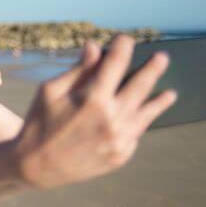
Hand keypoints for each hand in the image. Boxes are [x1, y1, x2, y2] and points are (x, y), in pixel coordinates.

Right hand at [14, 35, 177, 188]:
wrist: (34, 167)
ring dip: (160, 100)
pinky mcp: (120, 156)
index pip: (116, 62)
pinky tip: (147, 116)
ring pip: (147, 113)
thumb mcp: (51, 91)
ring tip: (171, 93)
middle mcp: (111, 118)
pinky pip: (137, 133)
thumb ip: (78, 70)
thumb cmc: (39, 123)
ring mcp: (119, 139)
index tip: (125, 40)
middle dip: (153, 68)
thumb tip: (95, 47)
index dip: (122, 47)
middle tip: (162, 57)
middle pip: (142, 85)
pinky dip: (143, 122)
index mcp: (92, 98)